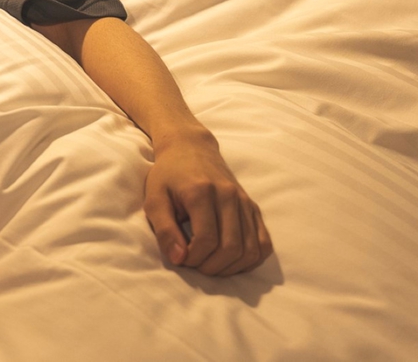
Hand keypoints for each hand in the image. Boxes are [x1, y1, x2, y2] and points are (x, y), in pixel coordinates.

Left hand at [144, 133, 272, 275]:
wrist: (191, 149)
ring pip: (250, 250)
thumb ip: (164, 230)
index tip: (180, 259)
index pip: (206, 240)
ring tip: (210, 264)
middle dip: (211, 266)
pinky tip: (230, 261)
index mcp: (202, 193)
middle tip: (194, 264)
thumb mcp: (154, 199)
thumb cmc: (168, 176)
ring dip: (230, 268)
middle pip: (231, 248)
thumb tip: (178, 259)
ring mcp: (244, 202)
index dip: (193, 258)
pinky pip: (263, 244)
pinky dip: (250, 260)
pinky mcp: (253, 208)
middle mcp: (229, 196)